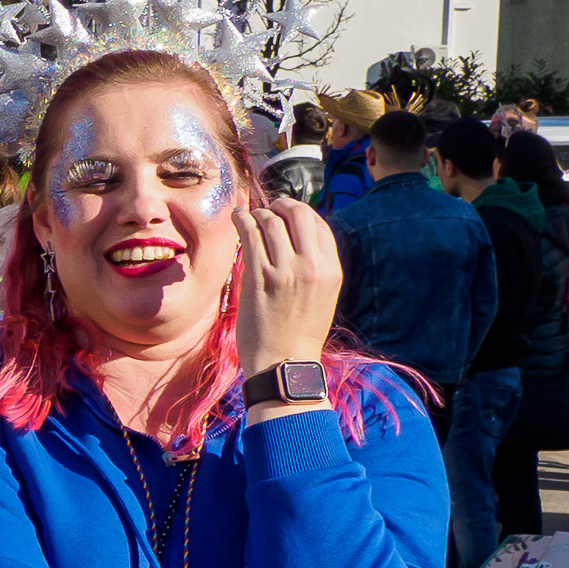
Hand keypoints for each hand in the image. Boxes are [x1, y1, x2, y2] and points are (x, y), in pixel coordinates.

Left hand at [232, 190, 342, 383]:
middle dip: (282, 204)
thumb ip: (315, 268)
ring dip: (259, 213)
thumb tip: (297, 240)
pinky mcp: (260, 277)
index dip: (301, 212)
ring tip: (250, 215)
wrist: (284, 363)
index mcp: (331, 270)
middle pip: (299, 214)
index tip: (287, 212)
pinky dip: (242, 220)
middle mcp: (312, 266)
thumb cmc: (299, 333)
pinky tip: (237, 217)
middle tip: (269, 206)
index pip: (319, 225)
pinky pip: (250, 235)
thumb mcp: (323, 296)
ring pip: (272, 222)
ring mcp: (286, 271)